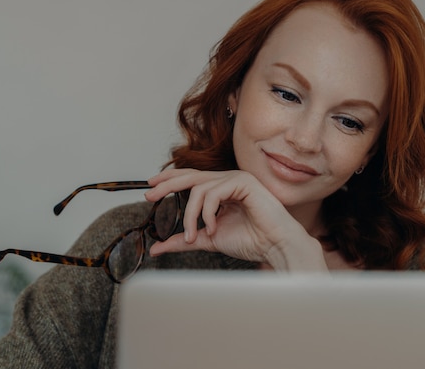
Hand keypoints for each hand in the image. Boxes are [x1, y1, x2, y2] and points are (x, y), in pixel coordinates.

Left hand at [144, 169, 327, 270]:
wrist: (275, 246)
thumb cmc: (251, 241)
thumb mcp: (208, 240)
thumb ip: (184, 240)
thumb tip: (156, 248)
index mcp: (222, 190)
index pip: (191, 178)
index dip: (170, 179)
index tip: (151, 186)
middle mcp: (228, 180)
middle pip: (190, 176)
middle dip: (167, 185)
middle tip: (149, 195)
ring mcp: (237, 178)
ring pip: (199, 188)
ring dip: (190, 215)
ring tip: (191, 235)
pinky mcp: (243, 182)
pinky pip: (213, 193)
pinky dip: (207, 213)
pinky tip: (212, 228)